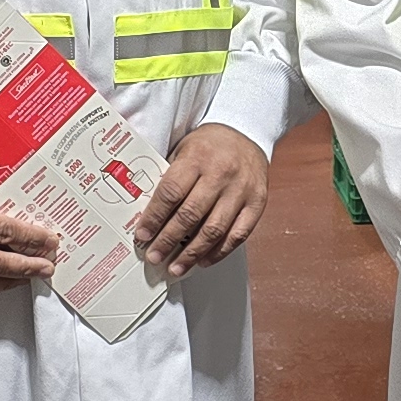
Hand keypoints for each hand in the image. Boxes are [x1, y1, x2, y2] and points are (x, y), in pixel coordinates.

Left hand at [135, 124, 269, 280]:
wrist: (247, 133)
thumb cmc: (210, 144)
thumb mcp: (184, 150)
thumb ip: (170, 178)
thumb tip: (149, 215)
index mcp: (198, 158)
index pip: (171, 193)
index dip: (154, 218)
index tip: (143, 235)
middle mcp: (221, 174)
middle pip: (190, 215)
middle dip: (168, 240)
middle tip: (154, 256)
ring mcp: (241, 190)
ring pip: (214, 229)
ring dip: (192, 253)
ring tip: (176, 267)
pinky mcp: (257, 203)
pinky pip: (238, 235)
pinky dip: (219, 252)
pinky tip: (204, 260)